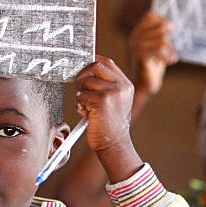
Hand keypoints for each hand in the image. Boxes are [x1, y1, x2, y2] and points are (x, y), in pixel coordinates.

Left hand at [75, 56, 142, 181]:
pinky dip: (80, 105)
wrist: (114, 144)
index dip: (91, 62)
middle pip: (94, 66)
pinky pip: (82, 95)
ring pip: (85, 82)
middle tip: (80, 90)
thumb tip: (85, 71)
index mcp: (125, 84)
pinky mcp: (103, 101)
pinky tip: (87, 115)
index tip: (81, 69)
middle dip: (81, 76)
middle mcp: (122, 86)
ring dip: (80, 94)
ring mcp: (113, 92)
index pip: (106, 62)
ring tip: (87, 108)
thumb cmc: (109, 124)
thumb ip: (104, 85)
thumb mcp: (114, 101)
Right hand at [129, 11, 176, 96]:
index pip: (150, 16)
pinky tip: (169, 62)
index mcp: (137, 33)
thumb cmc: (152, 66)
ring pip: (161, 40)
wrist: (144, 85)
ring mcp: (136, 47)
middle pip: (160, 28)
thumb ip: (159, 35)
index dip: (162, 20)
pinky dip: (168, 56)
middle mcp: (134, 38)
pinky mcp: (140, 57)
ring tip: (170, 58)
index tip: (171, 29)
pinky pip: (159, 50)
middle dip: (169, 39)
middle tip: (170, 50)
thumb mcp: (156, 46)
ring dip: (170, 50)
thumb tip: (170, 25)